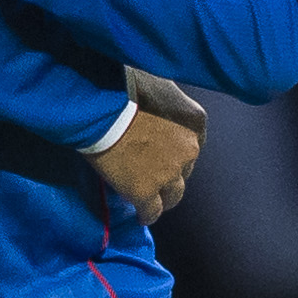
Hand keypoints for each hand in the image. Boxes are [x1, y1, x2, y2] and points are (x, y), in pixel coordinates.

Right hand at [91, 71, 204, 221]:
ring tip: (152, 200)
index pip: (194, 144)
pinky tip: (140, 215)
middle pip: (185, 170)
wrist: (102, 106)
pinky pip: (151, 211)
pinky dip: (147, 214)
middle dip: (172, 172)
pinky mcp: (145, 192)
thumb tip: (155, 100)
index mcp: (195, 122)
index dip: (177, 151)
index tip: (165, 154)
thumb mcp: (158, 83)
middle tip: (153, 172)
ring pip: (173, 195)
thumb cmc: (124, 84)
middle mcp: (189, 149)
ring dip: (164, 197)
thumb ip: (164, 100)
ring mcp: (169, 173)